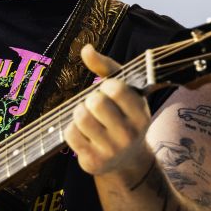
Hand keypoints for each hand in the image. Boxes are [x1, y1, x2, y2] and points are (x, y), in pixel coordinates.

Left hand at [66, 44, 153, 181]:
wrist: (127, 160)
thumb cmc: (122, 116)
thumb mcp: (124, 92)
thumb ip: (106, 68)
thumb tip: (86, 49)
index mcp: (141, 113)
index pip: (117, 89)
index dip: (106, 86)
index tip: (109, 92)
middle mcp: (130, 134)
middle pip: (95, 102)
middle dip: (90, 100)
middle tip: (96, 106)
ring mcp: (112, 150)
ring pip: (81, 117)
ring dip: (79, 113)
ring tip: (88, 117)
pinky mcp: (94, 161)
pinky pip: (70, 134)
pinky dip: (71, 129)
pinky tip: (83, 133)